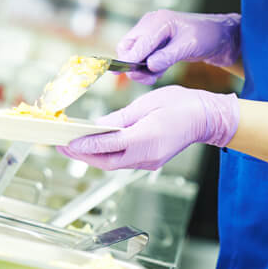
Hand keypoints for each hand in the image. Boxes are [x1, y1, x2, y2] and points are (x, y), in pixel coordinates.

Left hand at [57, 86, 239, 170]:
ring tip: (73, 147)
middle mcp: (147, 155)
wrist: (205, 118)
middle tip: (61, 147)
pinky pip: (124, 162)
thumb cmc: (180, 105)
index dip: (86, 144)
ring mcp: (150, 161)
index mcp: (145, 138)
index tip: (68, 142)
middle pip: (107, 162)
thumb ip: (120, 117)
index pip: (108, 144)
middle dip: (82, 155)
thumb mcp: (146, 104)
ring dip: (92, 157)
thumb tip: (98, 124)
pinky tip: (97, 147)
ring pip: (114, 164)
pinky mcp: (151, 161)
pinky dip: (107, 155)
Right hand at [116, 10, 240, 84]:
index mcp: (159, 20)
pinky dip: (146, 67)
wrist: (220, 37)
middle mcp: (151, 24)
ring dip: (140, 68)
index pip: (137, 43)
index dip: (132, 60)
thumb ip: (168, 56)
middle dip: (132, 64)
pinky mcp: (155, 43)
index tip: (132, 75)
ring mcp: (152, 33)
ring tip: (154, 77)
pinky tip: (157, 73)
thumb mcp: (189, 46)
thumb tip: (148, 66)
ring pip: (132, 53)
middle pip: (127, 46)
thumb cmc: (207, 36)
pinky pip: (142, 57)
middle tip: (147, 78)